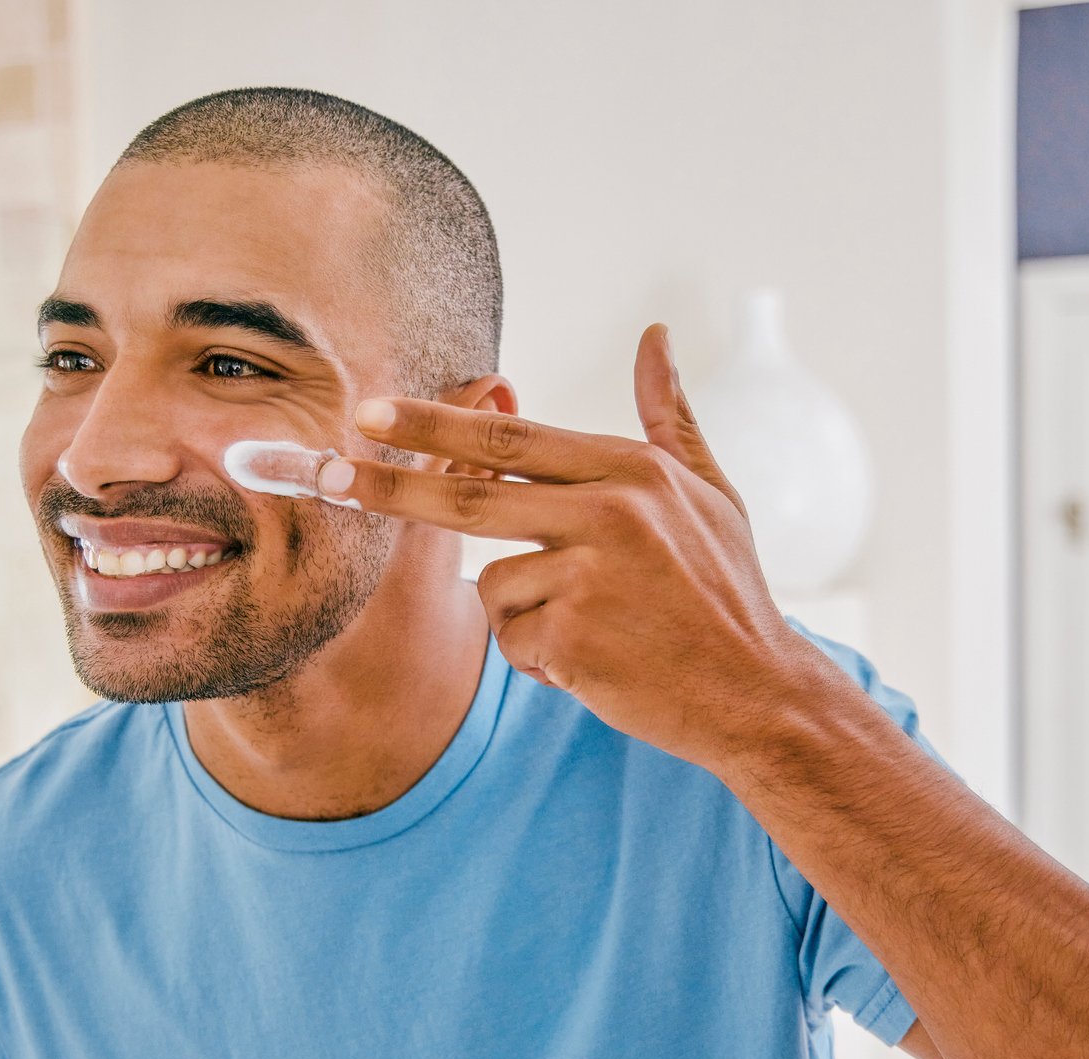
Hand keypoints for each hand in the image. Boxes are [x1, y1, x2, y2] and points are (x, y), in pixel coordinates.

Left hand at [334, 324, 801, 769]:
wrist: (757, 693)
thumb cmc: (727, 593)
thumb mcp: (709, 493)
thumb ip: (669, 416)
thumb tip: (655, 334)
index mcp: (633, 470)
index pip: (511, 439)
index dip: (434, 425)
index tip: (373, 412)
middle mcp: (610, 511)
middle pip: (470, 494)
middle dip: (391, 484)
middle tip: (330, 471)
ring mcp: (590, 574)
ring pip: (494, 583)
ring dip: (525, 615)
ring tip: (595, 630)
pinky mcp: (574, 635)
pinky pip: (512, 640)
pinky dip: (541, 658)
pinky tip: (596, 662)